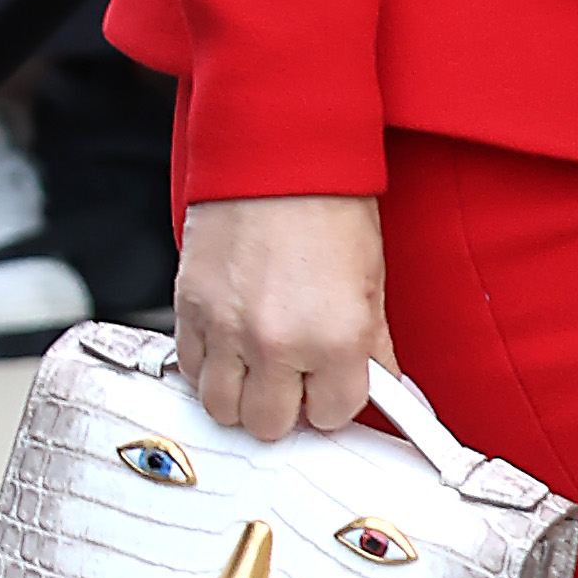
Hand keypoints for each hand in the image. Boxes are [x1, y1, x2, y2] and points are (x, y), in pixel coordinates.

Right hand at [178, 194, 388, 438]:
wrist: (277, 153)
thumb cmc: (329, 206)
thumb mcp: (370, 282)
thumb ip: (373, 348)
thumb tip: (389, 390)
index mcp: (335, 338)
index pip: (332, 414)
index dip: (334, 399)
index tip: (332, 383)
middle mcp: (277, 342)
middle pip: (271, 424)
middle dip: (286, 406)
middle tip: (295, 378)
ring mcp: (226, 328)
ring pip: (223, 408)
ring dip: (242, 395)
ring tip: (259, 366)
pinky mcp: (189, 308)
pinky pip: (190, 369)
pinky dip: (209, 366)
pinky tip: (231, 344)